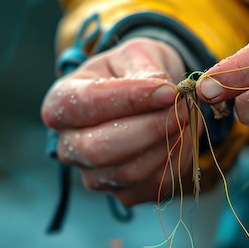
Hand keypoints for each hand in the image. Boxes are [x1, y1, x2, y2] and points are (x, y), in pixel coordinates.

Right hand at [41, 38, 191, 205]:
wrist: (147, 95)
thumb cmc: (133, 71)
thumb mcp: (137, 55)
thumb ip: (147, 71)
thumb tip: (165, 94)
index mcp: (61, 102)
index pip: (86, 104)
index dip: (129, 99)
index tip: (167, 91)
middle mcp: (68, 144)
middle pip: (99, 149)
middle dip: (149, 129)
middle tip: (182, 109)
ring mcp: (93, 174)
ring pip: (129, 172)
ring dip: (167, 146)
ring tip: (187, 118)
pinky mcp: (124, 193)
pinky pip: (153, 186)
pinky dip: (177, 162)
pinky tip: (185, 137)